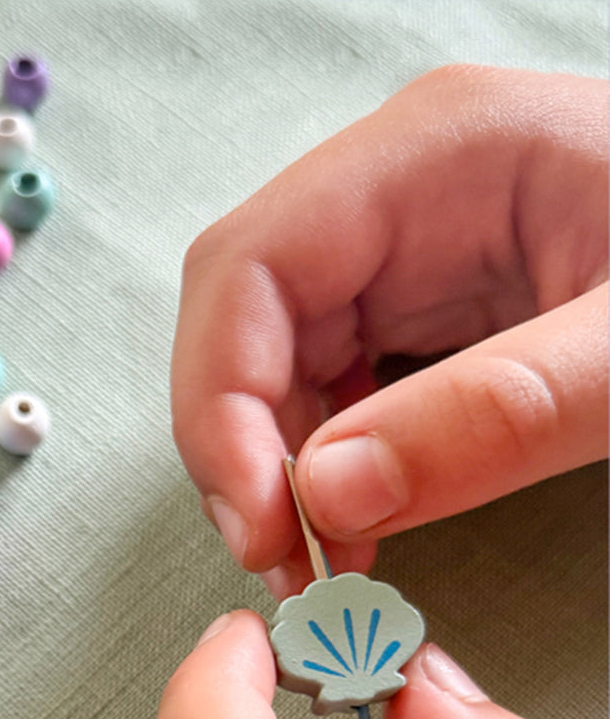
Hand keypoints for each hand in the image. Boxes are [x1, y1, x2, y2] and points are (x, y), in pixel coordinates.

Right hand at [171, 66, 607, 597]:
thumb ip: (498, 411)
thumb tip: (329, 493)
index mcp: (435, 154)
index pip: (247, 270)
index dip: (220, 402)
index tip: (260, 520)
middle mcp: (395, 196)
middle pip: (243, 326)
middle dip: (244, 455)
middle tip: (286, 565)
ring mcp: (404, 252)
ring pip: (273, 368)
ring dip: (278, 476)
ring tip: (324, 564)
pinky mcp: (420, 308)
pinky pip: (330, 391)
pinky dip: (326, 471)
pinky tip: (356, 525)